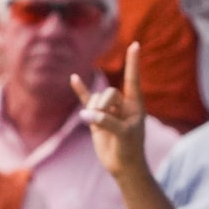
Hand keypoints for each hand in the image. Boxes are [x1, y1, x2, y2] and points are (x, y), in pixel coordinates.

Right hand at [75, 45, 149, 178]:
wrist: (123, 165)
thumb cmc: (130, 148)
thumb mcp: (123, 134)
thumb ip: (106, 122)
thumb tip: (86, 115)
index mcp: (135, 104)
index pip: (132, 79)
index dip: (133, 63)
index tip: (135, 44)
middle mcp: (122, 104)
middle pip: (108, 93)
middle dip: (102, 105)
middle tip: (102, 120)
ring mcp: (108, 110)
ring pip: (96, 100)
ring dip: (93, 110)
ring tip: (95, 124)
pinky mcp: (95, 118)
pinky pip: (86, 101)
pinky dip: (80, 91)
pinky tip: (74, 78)